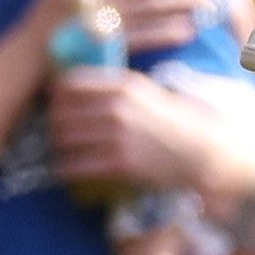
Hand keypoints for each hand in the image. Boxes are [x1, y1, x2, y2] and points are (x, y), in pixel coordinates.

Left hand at [47, 69, 230, 198]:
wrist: (201, 150)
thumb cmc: (172, 122)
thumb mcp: (146, 92)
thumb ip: (114, 89)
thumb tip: (76, 90)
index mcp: (124, 85)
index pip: (70, 84)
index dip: (56, 96)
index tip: (56, 105)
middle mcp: (117, 108)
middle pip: (61, 113)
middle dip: (54, 125)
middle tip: (56, 133)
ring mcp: (117, 136)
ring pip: (64, 139)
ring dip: (57, 147)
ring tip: (61, 152)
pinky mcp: (119, 163)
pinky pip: (75, 165)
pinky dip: (65, 169)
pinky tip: (67, 170)